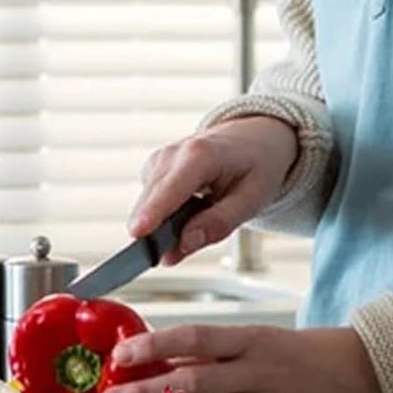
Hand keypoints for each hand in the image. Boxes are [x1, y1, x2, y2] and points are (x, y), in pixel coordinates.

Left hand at [98, 324, 387, 392]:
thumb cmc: (306, 353)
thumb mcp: (262, 339)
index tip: (122, 355)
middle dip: (145, 391)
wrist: (364, 374)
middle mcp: (259, 372)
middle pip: (193, 381)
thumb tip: (167, 357)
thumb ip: (218, 352)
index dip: (155, 346)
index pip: (195, 338)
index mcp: (253, 340)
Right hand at [129, 117, 298, 264]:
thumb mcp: (252, 199)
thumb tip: (185, 244)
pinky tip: (189, 211)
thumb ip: (219, 223)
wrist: (253, 138)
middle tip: (176, 254)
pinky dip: (165, 215)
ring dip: (164, 226)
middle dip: (157, 233)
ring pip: (147, 206)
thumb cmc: (256, 165)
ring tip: (199, 220)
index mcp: (201, 154)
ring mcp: (160, 160)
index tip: (137, 234)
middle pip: (152, 201)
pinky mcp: (153, 169)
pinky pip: (150, 203)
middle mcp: (173, 153)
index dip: (153, 213)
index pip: (171, 189)